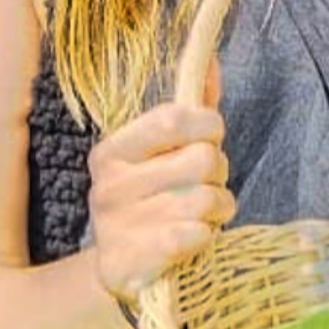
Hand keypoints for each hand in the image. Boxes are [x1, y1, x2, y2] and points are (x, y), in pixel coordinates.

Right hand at [87, 90, 234, 308]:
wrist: (123, 269)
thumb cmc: (155, 198)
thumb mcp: (165, 152)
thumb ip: (190, 108)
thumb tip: (209, 59)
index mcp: (112, 151)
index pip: (173, 118)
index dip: (207, 125)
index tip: (212, 136)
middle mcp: (109, 185)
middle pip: (201, 159)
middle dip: (219, 171)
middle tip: (206, 184)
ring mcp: (117, 226)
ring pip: (206, 200)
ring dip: (218, 207)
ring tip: (202, 213)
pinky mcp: (133, 260)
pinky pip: (196, 234)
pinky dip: (206, 236)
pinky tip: (193, 238)